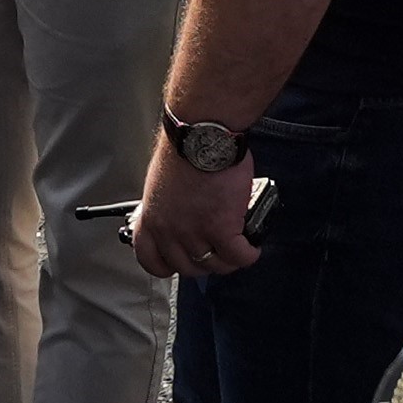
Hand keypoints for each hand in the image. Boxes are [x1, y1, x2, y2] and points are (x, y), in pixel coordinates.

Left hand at [128, 138, 268, 282]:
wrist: (202, 134)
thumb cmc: (185, 147)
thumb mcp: (162, 183)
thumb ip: (168, 206)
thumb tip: (182, 214)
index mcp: (152, 217)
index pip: (149, 259)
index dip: (165, 265)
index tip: (177, 262)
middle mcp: (170, 230)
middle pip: (188, 267)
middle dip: (205, 264)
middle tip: (216, 251)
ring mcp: (196, 232)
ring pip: (216, 265)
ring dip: (229, 260)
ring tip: (238, 248)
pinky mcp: (222, 228)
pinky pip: (239, 255)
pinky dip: (249, 254)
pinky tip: (252, 246)